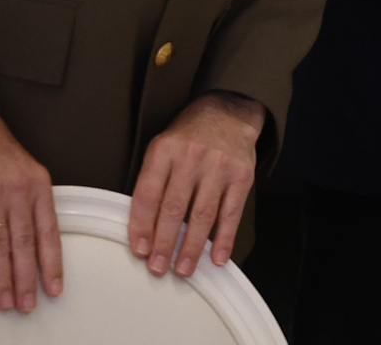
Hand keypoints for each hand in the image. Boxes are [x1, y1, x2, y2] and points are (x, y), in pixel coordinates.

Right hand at [0, 117, 60, 312]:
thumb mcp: (27, 171)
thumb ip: (33, 202)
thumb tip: (38, 240)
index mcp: (39, 185)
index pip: (49, 232)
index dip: (52, 263)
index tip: (55, 286)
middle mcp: (17, 193)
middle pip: (24, 244)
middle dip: (27, 279)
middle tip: (29, 303)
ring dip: (2, 278)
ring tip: (6, 301)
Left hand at [127, 92, 263, 276]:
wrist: (228, 112)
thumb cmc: (189, 137)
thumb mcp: (162, 148)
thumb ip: (152, 182)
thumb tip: (143, 229)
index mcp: (165, 150)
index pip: (148, 194)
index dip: (141, 226)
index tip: (139, 250)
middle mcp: (192, 157)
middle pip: (174, 208)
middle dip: (164, 243)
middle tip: (158, 267)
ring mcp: (219, 166)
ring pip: (202, 215)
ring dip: (192, 247)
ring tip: (184, 269)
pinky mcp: (242, 176)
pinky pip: (232, 213)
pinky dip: (225, 238)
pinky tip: (218, 257)